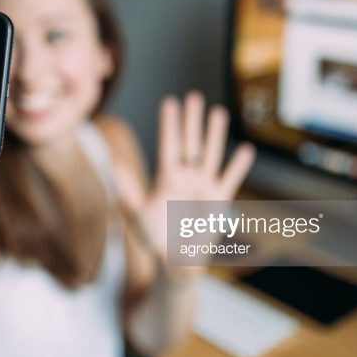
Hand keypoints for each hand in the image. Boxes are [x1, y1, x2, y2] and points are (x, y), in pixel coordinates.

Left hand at [113, 91, 254, 272]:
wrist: (176, 260)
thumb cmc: (153, 237)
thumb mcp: (135, 211)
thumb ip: (125, 186)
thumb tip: (110, 162)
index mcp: (166, 177)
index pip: (168, 145)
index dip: (169, 124)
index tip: (170, 102)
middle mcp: (186, 177)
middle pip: (190, 143)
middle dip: (192, 121)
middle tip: (194, 96)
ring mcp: (204, 186)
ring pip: (211, 155)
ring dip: (215, 135)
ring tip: (219, 112)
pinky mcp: (220, 199)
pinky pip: (230, 179)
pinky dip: (238, 166)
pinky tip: (246, 149)